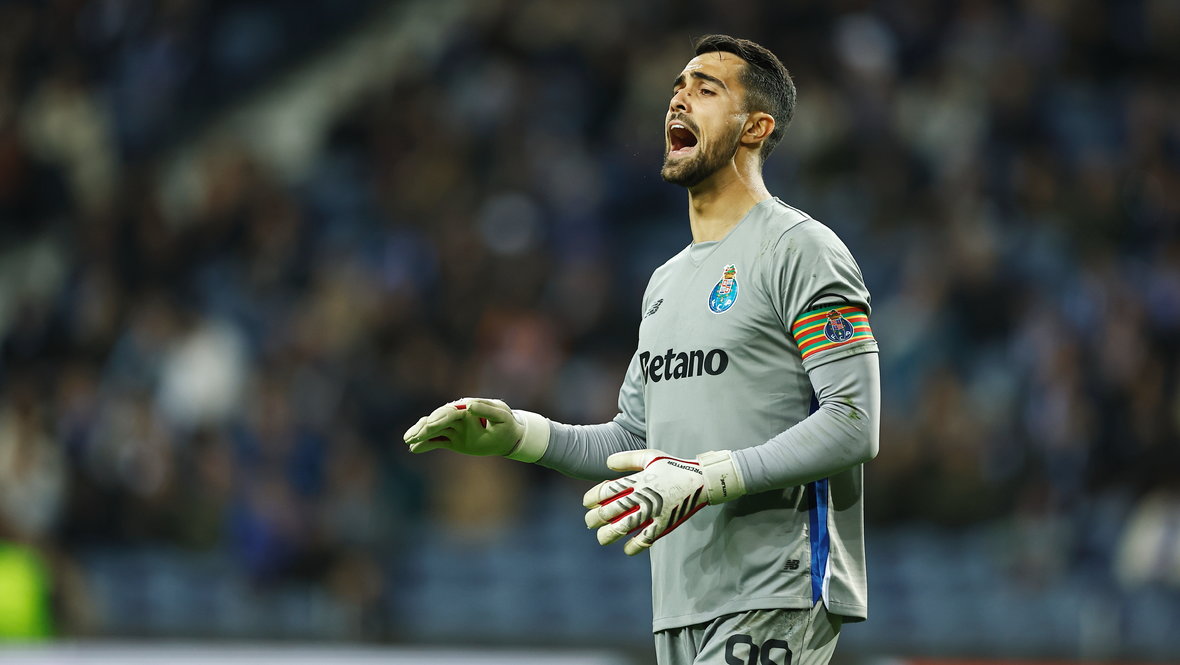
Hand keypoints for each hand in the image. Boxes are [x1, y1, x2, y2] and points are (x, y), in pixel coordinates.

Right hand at [403, 398, 549, 461]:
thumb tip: (469, 406)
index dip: (439, 418)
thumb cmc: (506, 423)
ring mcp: (454, 428)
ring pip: (433, 430)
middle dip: (424, 428)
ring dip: (420, 435)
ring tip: (408, 442)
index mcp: (467, 408)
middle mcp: (457, 416)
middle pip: (437, 420)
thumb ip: (486, 410)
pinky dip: (426, 445)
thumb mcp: (501, 416)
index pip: (450, 412)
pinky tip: (414, 450)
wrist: (508, 435)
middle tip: (411, 437)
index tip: (430, 426)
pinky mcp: (453, 439)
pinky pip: (437, 442)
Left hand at [582, 448, 744, 555]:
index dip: (592, 498)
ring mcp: (654, 511)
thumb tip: (606, 462)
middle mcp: (643, 495)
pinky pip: (645, 539)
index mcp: (638, 479)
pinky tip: (626, 549)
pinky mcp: (664, 524)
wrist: (702, 480)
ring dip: (608, 535)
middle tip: (589, 523)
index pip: (606, 490)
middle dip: (594, 518)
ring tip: (601, 539)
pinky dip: (633, 546)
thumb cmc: (674, 466)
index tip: (587, 504)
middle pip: (610, 510)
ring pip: (623, 527)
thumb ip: (627, 458)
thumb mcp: (650, 456)